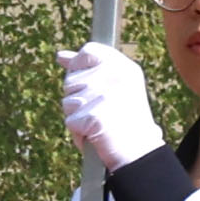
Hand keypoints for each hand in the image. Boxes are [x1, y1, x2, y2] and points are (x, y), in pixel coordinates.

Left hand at [60, 39, 162, 173]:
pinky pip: (70, 121)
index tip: (87, 82)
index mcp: (124, 67)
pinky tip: (95, 133)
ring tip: (98, 122)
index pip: (89, 50)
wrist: (138, 149)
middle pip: (72, 78)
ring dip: (77, 115)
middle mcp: (116, 76)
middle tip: (101, 108)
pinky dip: (78, 132)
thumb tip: (60, 55)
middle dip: (78, 97)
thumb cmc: (125, 118)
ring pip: (67, 101)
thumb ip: (87, 67)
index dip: (79, 65)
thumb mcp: (114, 85)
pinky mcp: (94, 116)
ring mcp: (104, 95)